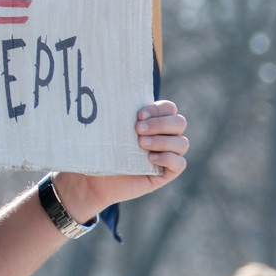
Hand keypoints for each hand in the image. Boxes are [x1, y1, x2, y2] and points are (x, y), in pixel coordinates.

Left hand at [51, 100, 188, 221]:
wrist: (93, 181)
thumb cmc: (100, 150)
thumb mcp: (109, 130)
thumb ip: (119, 114)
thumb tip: (114, 94)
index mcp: (153, 121)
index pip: (169, 108)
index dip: (158, 109)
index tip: (138, 115)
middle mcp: (164, 136)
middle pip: (179, 122)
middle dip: (160, 123)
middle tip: (137, 129)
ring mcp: (167, 155)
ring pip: (181, 142)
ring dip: (162, 140)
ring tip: (140, 143)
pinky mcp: (166, 173)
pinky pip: (180, 163)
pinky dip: (168, 158)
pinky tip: (150, 158)